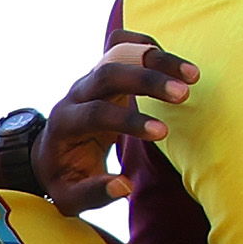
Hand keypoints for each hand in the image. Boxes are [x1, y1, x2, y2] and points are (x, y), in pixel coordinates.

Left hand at [37, 36, 191, 209]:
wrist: (49, 153)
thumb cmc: (64, 178)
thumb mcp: (70, 197)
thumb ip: (94, 193)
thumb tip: (124, 186)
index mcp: (65, 124)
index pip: (95, 113)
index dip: (129, 120)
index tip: (163, 133)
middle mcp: (75, 95)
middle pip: (107, 73)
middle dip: (146, 80)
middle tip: (184, 94)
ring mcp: (89, 78)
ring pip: (118, 53)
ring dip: (156, 59)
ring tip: (193, 75)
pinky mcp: (103, 71)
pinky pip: (120, 45)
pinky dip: (146, 46)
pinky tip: (175, 63)